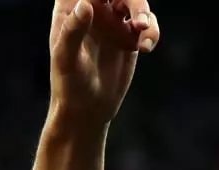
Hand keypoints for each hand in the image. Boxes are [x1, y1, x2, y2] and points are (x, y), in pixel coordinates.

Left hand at [48, 0, 159, 131]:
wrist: (87, 110)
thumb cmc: (68, 86)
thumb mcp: (67, 61)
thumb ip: (73, 32)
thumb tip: (86, 5)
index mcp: (69, 10)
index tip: (111, 1)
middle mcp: (91, 10)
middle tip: (137, 16)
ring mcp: (111, 21)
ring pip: (134, 1)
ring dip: (143, 11)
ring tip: (143, 30)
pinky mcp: (129, 35)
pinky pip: (147, 21)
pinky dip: (151, 30)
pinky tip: (145, 48)